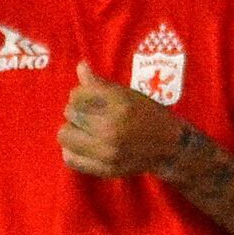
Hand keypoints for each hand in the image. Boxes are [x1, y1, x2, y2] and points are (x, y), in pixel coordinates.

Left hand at [59, 65, 183, 179]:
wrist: (169, 147)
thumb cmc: (147, 114)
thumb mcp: (127, 94)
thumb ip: (100, 84)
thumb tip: (80, 65)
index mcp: (119, 104)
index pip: (77, 94)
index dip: (81, 94)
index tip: (89, 99)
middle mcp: (111, 128)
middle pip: (70, 112)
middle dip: (77, 111)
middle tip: (88, 116)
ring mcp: (106, 151)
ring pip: (64, 135)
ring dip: (72, 130)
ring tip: (84, 131)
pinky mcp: (103, 168)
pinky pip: (70, 158)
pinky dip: (72, 151)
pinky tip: (83, 146)